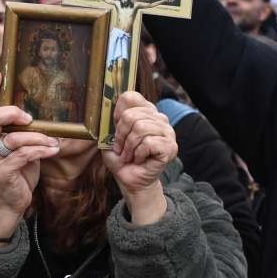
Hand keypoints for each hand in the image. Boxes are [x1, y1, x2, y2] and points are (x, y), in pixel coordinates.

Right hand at [0, 72, 60, 237]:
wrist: (9, 204)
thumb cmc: (18, 172)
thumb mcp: (20, 149)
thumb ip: (23, 133)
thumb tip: (41, 115)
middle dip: (12, 113)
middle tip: (30, 118)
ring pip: (13, 138)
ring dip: (38, 138)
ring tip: (53, 143)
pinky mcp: (2, 173)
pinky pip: (23, 155)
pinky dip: (41, 151)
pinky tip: (53, 151)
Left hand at [101, 92, 176, 223]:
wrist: (130, 180)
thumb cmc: (122, 159)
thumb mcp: (110, 138)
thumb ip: (109, 121)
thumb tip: (106, 107)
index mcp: (146, 112)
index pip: (131, 97)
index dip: (118, 113)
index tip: (115, 128)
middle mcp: (159, 118)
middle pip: (132, 114)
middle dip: (121, 135)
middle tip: (121, 148)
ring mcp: (167, 132)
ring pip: (140, 128)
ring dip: (129, 147)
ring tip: (130, 156)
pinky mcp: (170, 147)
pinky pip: (148, 143)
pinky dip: (138, 154)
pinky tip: (140, 160)